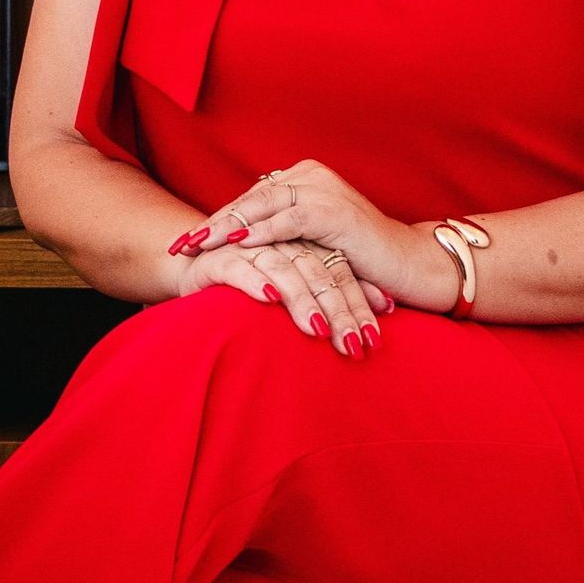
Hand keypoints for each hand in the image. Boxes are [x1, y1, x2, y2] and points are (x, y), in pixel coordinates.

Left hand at [178, 160, 415, 300]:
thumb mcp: (312, 243)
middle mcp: (311, 176)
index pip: (250, 199)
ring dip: (229, 226)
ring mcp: (324, 190)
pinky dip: (265, 230)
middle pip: (251, 199)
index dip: (217, 221)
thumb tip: (239, 249)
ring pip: (265, 205)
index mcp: (303, 178)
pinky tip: (239, 244)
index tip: (184, 244)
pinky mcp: (336, 211)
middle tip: (180, 246)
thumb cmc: (359, 260)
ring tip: (198, 245)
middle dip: (213, 224)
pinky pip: (293, 218)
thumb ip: (282, 234)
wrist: (407, 264)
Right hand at [178, 237, 391, 359]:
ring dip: (302, 300)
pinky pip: (240, 267)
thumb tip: (387, 306)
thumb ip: (336, 289)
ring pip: (283, 270)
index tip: (374, 337)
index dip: (357, 303)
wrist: (196, 265)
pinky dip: (256, 281)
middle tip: (353, 344)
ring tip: (319, 330)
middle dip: (337, 311)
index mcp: (304, 242)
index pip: (338, 271)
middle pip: (317, 272)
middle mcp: (281, 240)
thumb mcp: (300, 284)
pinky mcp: (219, 256)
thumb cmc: (254, 278)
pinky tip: (271, 298)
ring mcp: (250, 246)